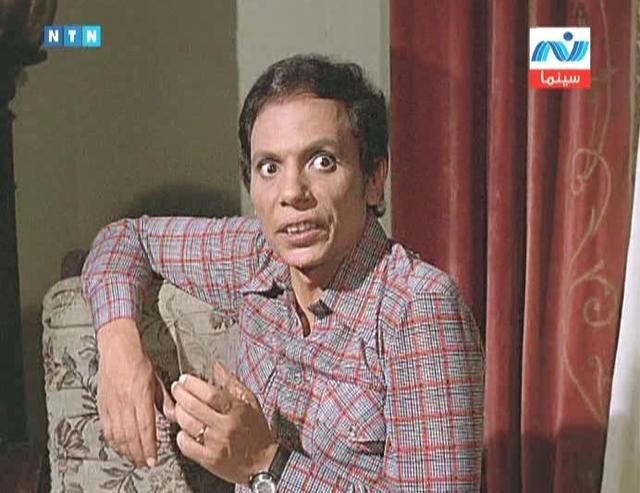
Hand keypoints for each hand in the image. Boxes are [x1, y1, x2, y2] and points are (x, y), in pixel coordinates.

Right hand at [97, 319, 175, 466]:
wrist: (117, 348)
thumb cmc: (138, 361)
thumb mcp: (157, 378)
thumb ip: (164, 399)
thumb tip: (173, 416)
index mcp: (140, 395)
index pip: (145, 427)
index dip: (149, 446)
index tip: (153, 459)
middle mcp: (125, 402)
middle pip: (131, 436)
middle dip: (139, 453)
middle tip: (146, 464)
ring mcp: (112, 405)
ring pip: (118, 435)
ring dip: (126, 450)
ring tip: (135, 459)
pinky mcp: (103, 405)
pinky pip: (107, 428)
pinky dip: (114, 441)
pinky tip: (120, 446)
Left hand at [171, 362, 277, 483]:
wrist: (262, 463)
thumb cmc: (257, 431)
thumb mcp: (250, 402)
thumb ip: (232, 383)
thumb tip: (217, 366)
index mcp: (236, 410)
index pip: (210, 393)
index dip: (193, 384)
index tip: (184, 379)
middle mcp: (225, 426)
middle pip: (194, 407)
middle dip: (180, 394)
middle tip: (176, 388)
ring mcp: (215, 444)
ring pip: (187, 424)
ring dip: (178, 413)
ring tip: (179, 407)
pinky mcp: (209, 460)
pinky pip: (186, 445)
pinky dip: (181, 435)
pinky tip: (184, 429)